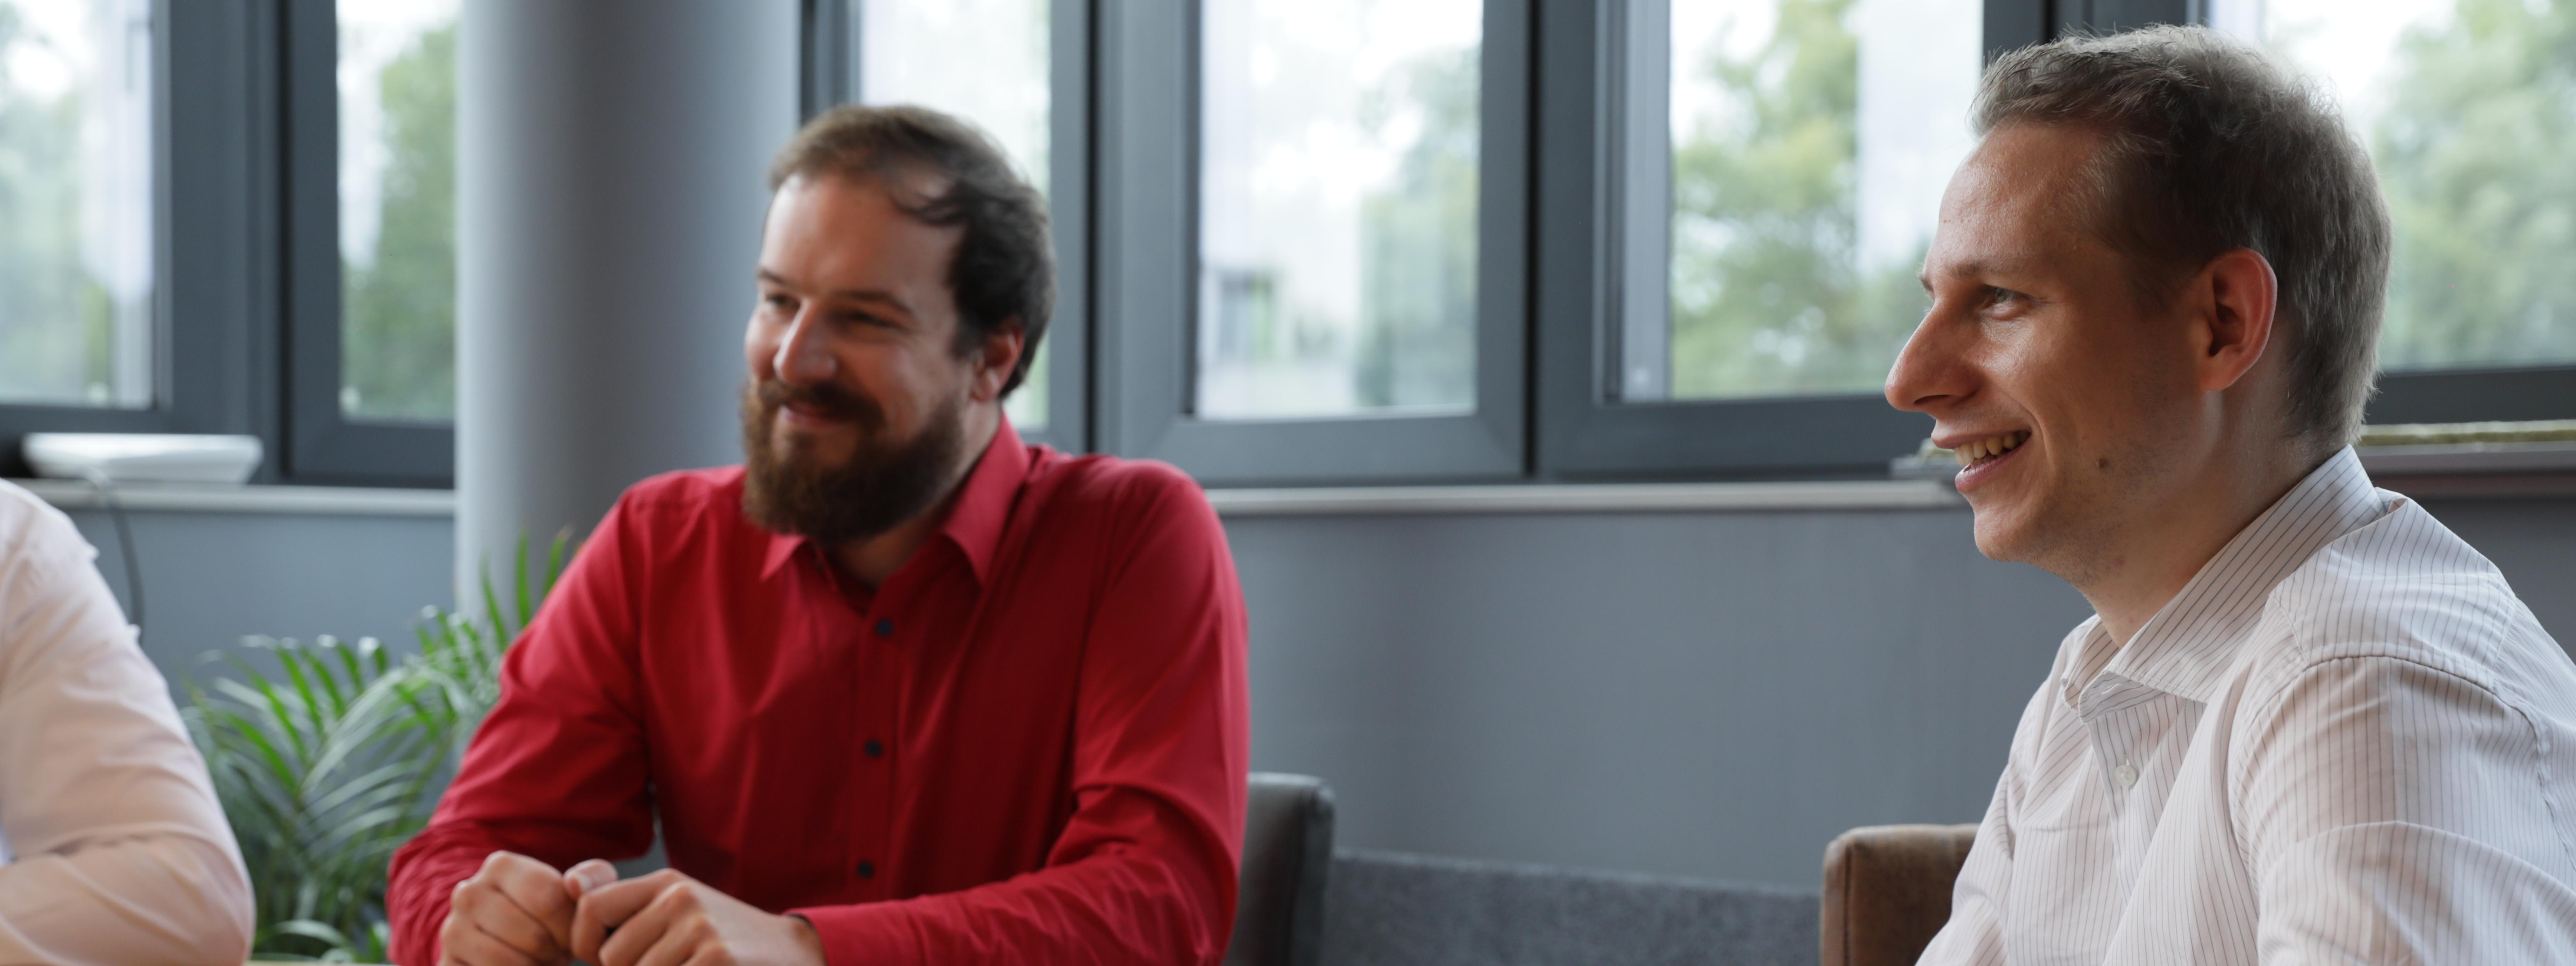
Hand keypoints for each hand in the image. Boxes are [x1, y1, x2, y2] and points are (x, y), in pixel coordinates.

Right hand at [439, 851, 579, 965]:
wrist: (507, 940)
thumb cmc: (551, 914)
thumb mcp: (577, 891)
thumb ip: (593, 878)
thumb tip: (575, 885)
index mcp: (501, 865)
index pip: (549, 901)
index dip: (570, 928)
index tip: (574, 936)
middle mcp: (468, 892)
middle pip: (533, 936)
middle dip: (555, 952)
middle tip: (557, 953)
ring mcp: (452, 928)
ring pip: (508, 962)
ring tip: (541, 961)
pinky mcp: (447, 963)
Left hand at [571, 868, 825, 965]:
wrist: (790, 953)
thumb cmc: (721, 937)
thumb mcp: (677, 908)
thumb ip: (624, 900)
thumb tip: (572, 883)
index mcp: (668, 883)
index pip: (591, 906)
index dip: (586, 942)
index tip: (604, 958)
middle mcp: (682, 899)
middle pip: (612, 954)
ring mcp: (701, 929)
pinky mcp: (717, 959)